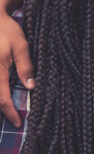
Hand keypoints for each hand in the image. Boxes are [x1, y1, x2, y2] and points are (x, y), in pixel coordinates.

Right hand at [0, 12, 33, 127]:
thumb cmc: (7, 30)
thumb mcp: (21, 46)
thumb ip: (26, 66)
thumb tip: (31, 87)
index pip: (2, 100)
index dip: (10, 113)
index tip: (18, 123)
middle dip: (2, 112)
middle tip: (13, 120)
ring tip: (7, 111)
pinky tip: (1, 95)